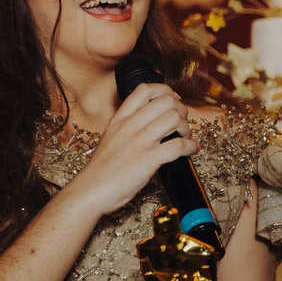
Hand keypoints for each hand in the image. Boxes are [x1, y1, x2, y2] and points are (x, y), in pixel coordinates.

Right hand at [72, 83, 197, 217]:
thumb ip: (127, 127)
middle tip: (181, 122)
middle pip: (165, 101)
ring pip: (174, 119)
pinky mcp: (148, 160)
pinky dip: (191, 146)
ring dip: (186, 127)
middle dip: (180, 110)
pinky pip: (179, 145)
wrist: (90, 190)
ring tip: (185, 136)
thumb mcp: (110, 137)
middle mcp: (130, 125)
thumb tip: (150, 123)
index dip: (165, 91)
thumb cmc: (100, 169)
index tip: (173, 100)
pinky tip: (191, 150)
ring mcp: (139, 142)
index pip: (145, 89)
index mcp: (120, 119)